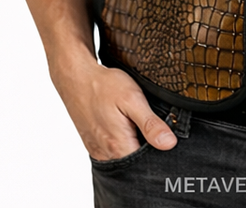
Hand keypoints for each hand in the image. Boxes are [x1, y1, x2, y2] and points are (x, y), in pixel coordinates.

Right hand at [51, 56, 177, 159]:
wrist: (76, 78)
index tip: (163, 139)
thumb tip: (169, 143)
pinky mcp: (92, 145)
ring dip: (133, 146)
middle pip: (134, 164)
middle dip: (146, 151)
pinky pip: (111, 154)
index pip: (145, 165)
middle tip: (150, 128)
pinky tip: (123, 127)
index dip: (158, 155)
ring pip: (122, 159)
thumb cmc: (104, 86)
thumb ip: (150, 124)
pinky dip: (121, 144)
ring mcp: (97, 151)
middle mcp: (106, 154)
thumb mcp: (133, 99)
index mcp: (119, 146)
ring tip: (135, 125)